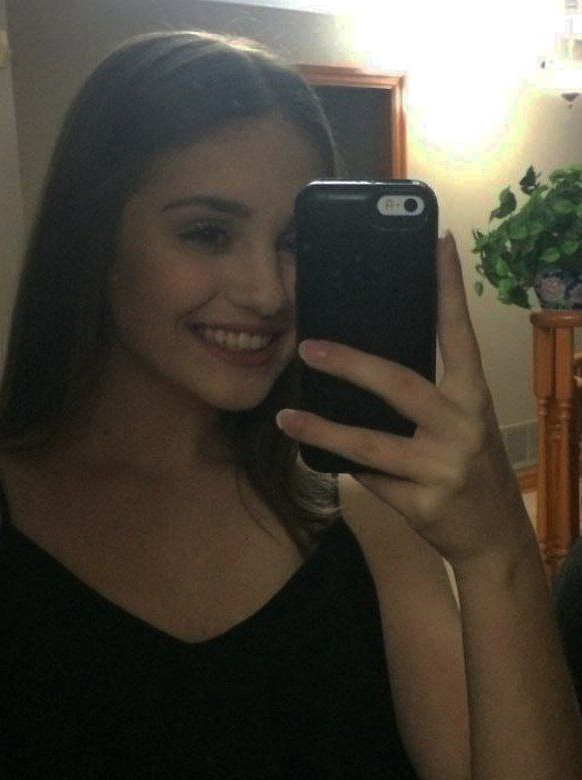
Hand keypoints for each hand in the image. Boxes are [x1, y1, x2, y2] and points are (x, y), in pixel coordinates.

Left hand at [275, 232, 533, 568]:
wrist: (493, 537)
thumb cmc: (466, 469)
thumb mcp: (459, 425)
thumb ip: (426, 399)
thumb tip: (362, 368)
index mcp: (472, 396)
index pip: (459, 333)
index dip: (449, 288)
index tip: (439, 242)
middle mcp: (463, 425)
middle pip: (400, 384)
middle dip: (350, 364)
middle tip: (308, 346)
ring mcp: (444, 466)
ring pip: (371, 444)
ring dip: (323, 431)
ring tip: (285, 418)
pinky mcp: (424, 502)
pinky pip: (370, 480)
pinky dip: (347, 470)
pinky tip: (323, 460)